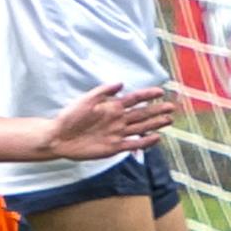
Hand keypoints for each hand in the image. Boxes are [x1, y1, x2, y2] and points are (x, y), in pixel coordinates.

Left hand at [48, 83, 175, 160]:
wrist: (59, 137)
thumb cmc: (69, 117)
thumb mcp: (85, 100)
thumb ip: (102, 92)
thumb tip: (121, 83)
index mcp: (111, 107)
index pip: (134, 99)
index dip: (147, 94)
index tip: (160, 90)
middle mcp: (117, 119)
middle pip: (142, 113)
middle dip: (157, 109)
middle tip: (172, 106)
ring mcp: (117, 133)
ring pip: (141, 127)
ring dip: (155, 123)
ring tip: (169, 119)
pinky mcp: (114, 147)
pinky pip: (133, 144)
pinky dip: (145, 142)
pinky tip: (156, 137)